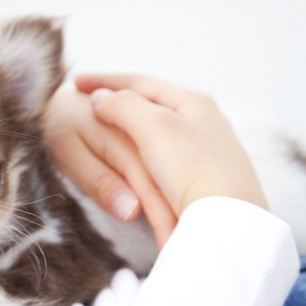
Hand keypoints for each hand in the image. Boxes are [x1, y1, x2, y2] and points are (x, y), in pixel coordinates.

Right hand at [45, 74, 268, 244]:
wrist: (229, 224)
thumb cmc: (192, 169)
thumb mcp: (154, 128)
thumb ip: (124, 107)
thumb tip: (101, 99)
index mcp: (192, 103)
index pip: (139, 83)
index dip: (104, 81)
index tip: (75, 82)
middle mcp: (203, 123)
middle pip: (150, 107)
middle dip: (118, 104)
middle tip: (89, 103)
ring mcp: (205, 154)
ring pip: (157, 137)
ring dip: (129, 133)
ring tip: (105, 132)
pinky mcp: (203, 183)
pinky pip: (164, 165)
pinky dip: (142, 162)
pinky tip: (133, 168)